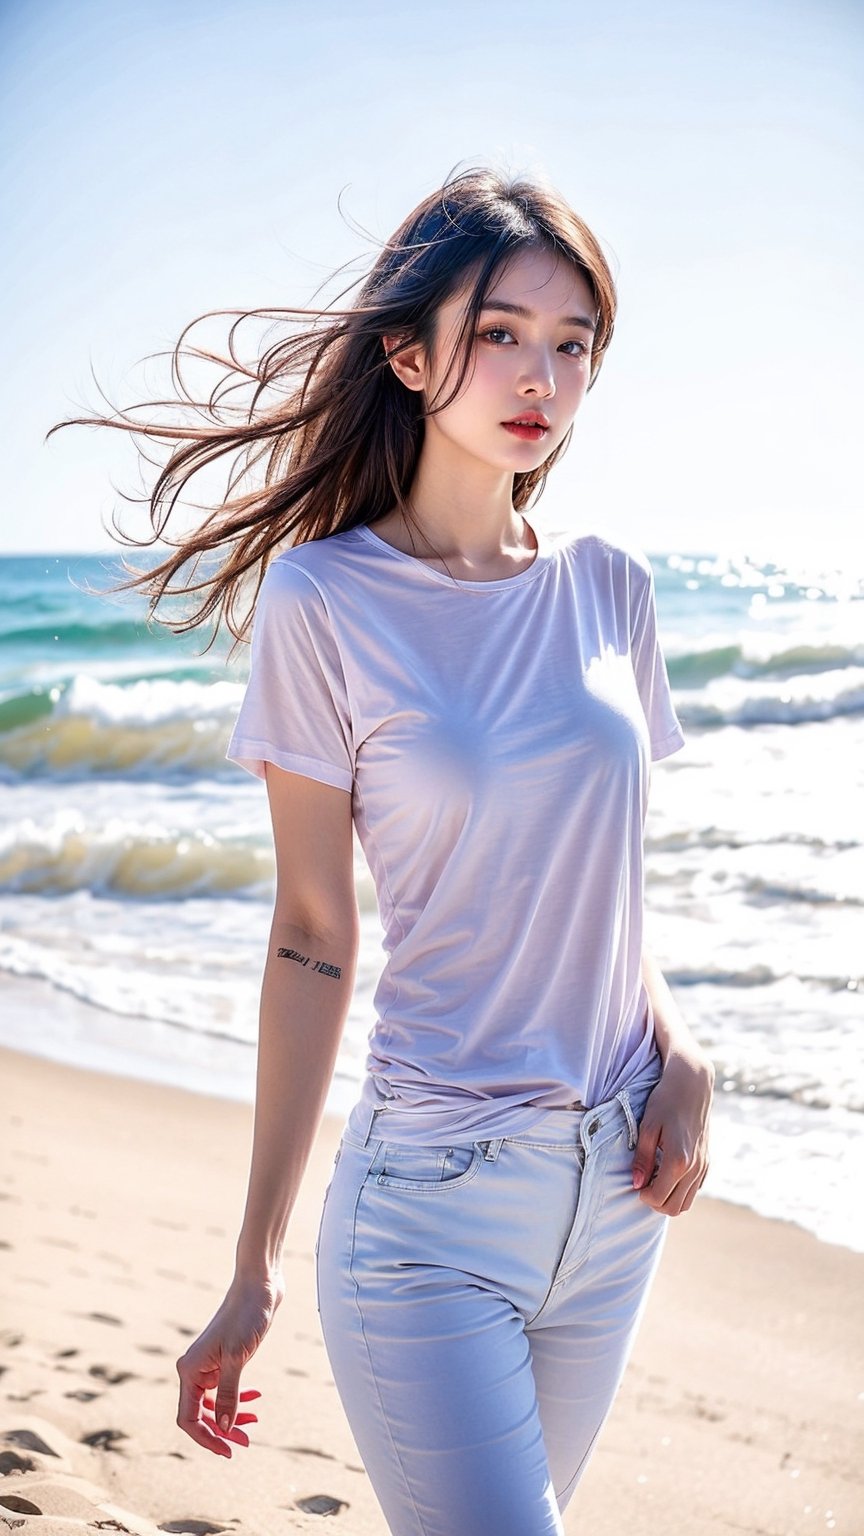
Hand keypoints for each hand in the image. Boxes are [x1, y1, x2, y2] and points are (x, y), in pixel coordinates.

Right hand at [175, 1273, 283, 1456]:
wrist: (259, 1287)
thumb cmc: (245, 1316)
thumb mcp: (237, 1358)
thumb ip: (229, 1395)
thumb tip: (224, 1429)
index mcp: (190, 1370)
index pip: (189, 1418)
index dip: (206, 1438)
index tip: (228, 1450)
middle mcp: (195, 1370)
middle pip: (201, 1414)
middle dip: (222, 1430)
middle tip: (245, 1442)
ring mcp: (209, 1365)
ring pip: (214, 1404)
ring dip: (232, 1416)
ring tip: (254, 1421)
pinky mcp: (224, 1360)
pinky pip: (226, 1389)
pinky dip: (239, 1397)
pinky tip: (257, 1397)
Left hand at [631, 1049, 713, 1216]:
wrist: (692, 1085)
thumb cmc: (665, 1102)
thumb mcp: (647, 1127)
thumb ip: (642, 1158)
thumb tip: (637, 1184)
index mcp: (678, 1160)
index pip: (659, 1198)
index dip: (644, 1196)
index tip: (636, 1183)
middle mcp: (694, 1167)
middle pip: (674, 1208)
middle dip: (656, 1202)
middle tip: (644, 1184)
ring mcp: (703, 1166)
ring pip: (687, 1203)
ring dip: (669, 1198)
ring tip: (655, 1179)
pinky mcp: (707, 1162)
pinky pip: (695, 1189)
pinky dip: (681, 1190)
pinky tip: (668, 1173)